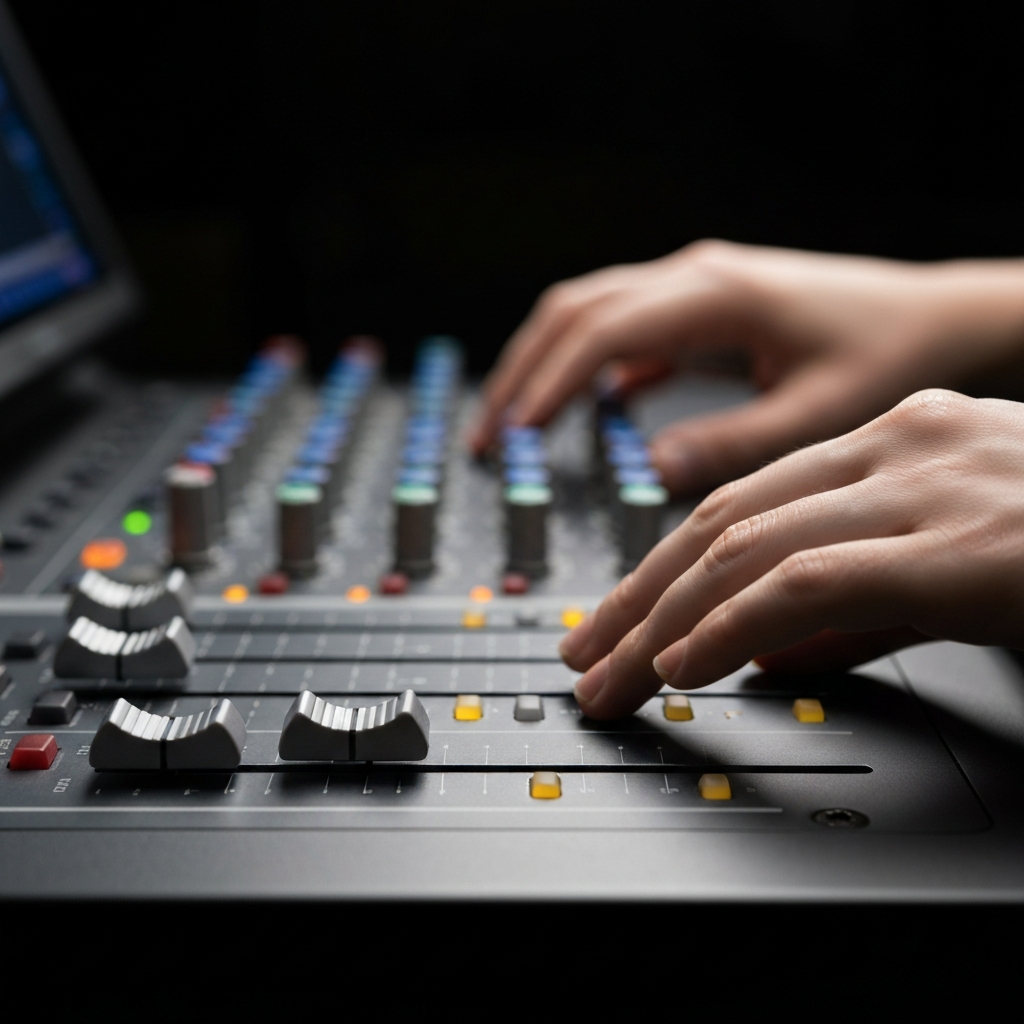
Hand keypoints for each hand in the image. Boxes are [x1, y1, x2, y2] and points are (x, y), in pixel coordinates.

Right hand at [469, 241, 1023, 492]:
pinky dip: (588, 367)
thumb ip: (733, 443)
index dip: (547, 382)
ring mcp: (695, 287)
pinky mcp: (701, 308)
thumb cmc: (887, 355)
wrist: (935, 317)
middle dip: (523, 370)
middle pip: (575, 310)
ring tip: (515, 425)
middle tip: (488, 437)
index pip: (601, 331)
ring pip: (589, 313)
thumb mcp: (817, 412)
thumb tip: (654, 470)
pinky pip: (624, 329)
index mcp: (715, 295)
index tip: (513, 433)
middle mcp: (695, 277)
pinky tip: (582, 409)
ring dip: (545, 364)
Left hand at [558, 390, 1023, 718]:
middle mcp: (899, 446)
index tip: (615, 621)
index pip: (737, 504)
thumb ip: (858, 605)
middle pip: (718, 521)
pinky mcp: (957, 545)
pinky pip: (809, 581)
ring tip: (612, 677)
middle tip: (586, 656)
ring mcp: (927, 486)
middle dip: (637, 598)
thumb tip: (766, 651)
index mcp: (895, 441)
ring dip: (662, 620)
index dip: (658, 568)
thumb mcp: (954, 566)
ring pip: (744, 548)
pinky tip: (684, 666)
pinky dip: (732, 624)